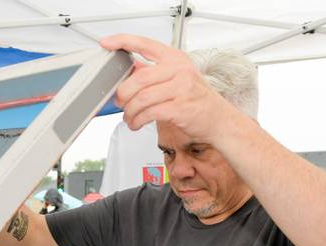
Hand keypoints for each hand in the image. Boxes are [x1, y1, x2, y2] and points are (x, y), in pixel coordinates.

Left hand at [99, 34, 237, 142]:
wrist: (218, 119)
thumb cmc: (195, 99)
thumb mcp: (177, 78)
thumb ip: (153, 74)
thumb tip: (129, 72)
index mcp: (175, 58)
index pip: (145, 44)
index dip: (123, 42)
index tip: (107, 43)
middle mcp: (179, 70)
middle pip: (139, 78)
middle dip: (123, 93)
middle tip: (120, 102)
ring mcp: (181, 88)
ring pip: (142, 98)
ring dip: (130, 111)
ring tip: (129, 118)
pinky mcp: (180, 108)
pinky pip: (150, 113)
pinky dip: (138, 120)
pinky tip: (136, 123)